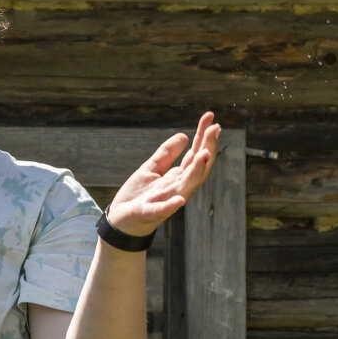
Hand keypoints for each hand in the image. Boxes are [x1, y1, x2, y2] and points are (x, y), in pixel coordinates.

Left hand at [106, 112, 220, 236]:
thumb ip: (166, 154)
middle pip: (197, 167)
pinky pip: (163, 210)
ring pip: (186, 186)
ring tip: (204, 153)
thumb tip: (184, 135)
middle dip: (207, 148)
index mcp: (178, 177)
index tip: (211, 117)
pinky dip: (171, 205)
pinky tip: (179, 200)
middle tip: (215, 128)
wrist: (122, 221)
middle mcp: (177, 188)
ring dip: (197, 171)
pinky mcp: (150, 212)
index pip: (195, 154)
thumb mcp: (151, 169)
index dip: (203, 136)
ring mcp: (166, 201)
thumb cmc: (139, 196)